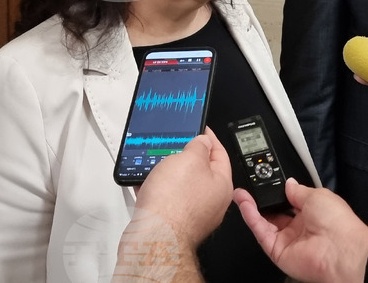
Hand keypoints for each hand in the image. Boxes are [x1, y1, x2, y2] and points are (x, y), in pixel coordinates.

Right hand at [113, 129, 231, 282]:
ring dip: (169, 174)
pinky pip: (167, 200)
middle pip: (201, 172)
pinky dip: (157, 190)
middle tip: (175, 146)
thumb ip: (199, 146)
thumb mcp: (190, 159)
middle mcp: (211, 203)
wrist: (154, 238)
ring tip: (156, 165)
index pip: (220, 154)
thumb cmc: (174, 202)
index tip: (201, 129)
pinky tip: (145, 184)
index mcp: (222, 185)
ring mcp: (193, 215)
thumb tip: (203, 142)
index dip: (209, 138)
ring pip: (182, 187)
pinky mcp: (174, 224)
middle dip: (186, 157)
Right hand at [234, 179, 367, 282]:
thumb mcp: (316, 194)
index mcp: (310, 214)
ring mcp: (287, 241)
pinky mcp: (277, 251)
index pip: (286, 202)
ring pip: (263, 223)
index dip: (273, 193)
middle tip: (247, 187)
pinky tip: (245, 204)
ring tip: (240, 194)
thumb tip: (288, 182)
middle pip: (272, 213)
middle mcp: (298, 229)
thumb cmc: (338, 222)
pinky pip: (261, 233)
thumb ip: (297, 189)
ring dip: (250, 208)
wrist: (341, 249)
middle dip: (259, 200)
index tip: (262, 183)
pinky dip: (252, 219)